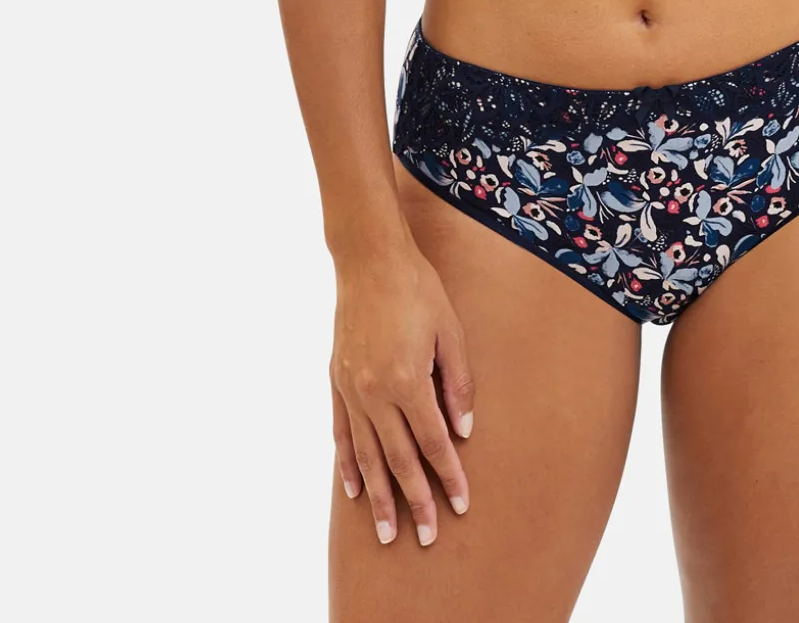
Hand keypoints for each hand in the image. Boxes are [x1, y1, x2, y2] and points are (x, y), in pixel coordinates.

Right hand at [330, 233, 475, 547]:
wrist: (369, 260)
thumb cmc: (417, 289)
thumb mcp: (451, 331)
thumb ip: (458, 383)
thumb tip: (463, 430)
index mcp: (408, 380)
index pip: (433, 442)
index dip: (449, 476)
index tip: (461, 505)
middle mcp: (375, 392)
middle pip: (398, 459)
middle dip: (415, 501)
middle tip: (427, 537)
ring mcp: (351, 389)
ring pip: (366, 455)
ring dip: (379, 496)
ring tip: (387, 531)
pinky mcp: (336, 381)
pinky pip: (342, 433)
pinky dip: (348, 464)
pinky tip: (355, 489)